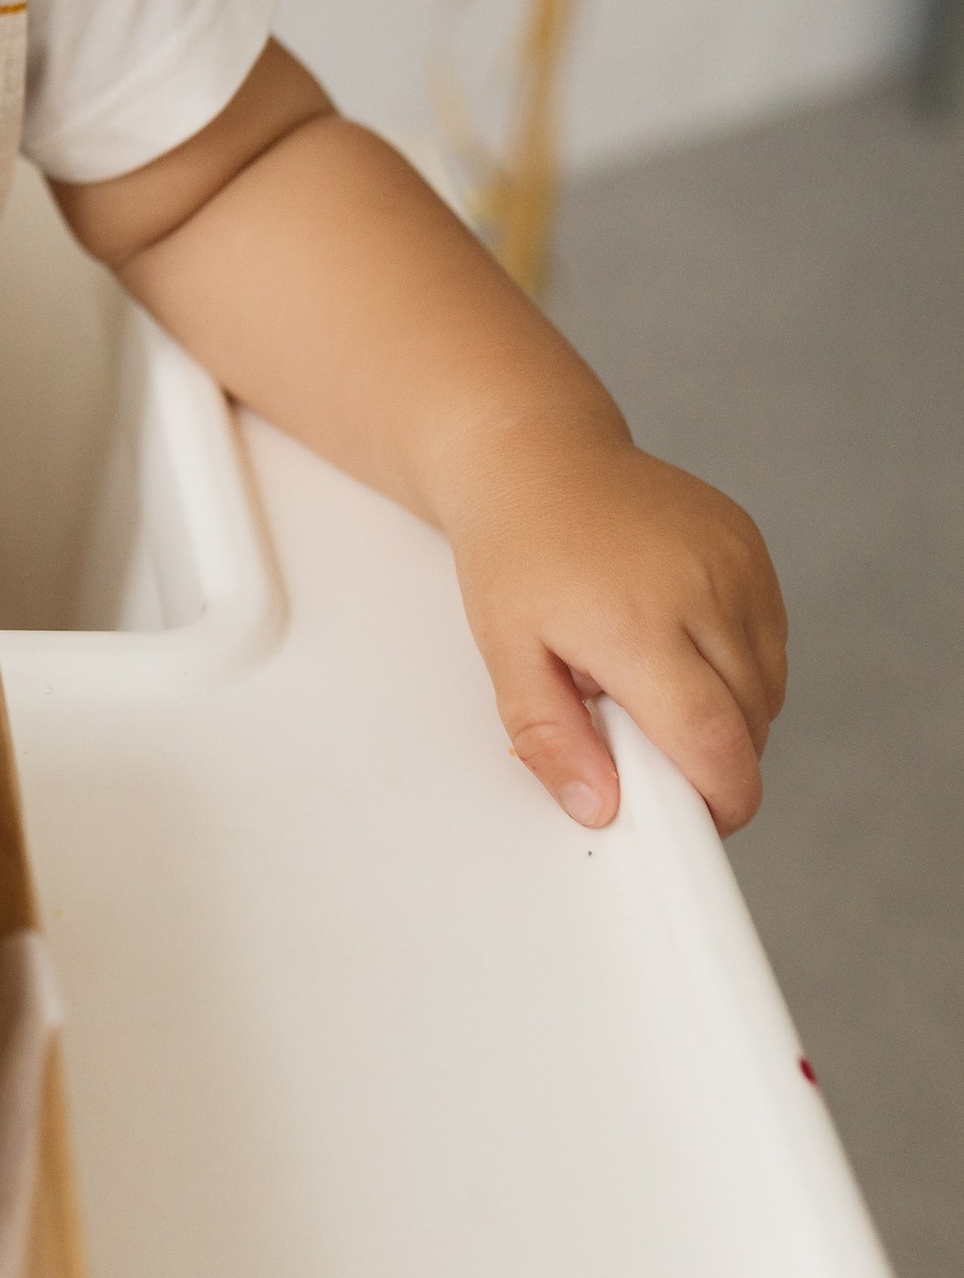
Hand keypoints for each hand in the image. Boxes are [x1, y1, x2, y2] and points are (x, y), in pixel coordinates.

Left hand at [441, 413, 785, 834]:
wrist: (533, 454)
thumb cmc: (513, 551)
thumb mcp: (505, 652)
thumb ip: (551, 737)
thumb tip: (601, 808)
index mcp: (632, 623)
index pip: (713, 742)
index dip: (720, 800)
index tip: (699, 823)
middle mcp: (698, 589)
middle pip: (749, 722)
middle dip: (715, 759)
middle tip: (652, 750)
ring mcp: (733, 561)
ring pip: (768, 685)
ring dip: (731, 712)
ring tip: (655, 682)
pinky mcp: (750, 543)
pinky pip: (771, 638)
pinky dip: (741, 664)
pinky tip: (681, 645)